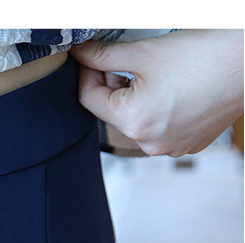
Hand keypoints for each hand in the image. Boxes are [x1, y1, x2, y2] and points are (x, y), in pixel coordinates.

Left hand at [70, 29, 243, 156]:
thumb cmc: (205, 56)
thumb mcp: (143, 52)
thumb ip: (103, 56)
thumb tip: (80, 54)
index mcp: (134, 122)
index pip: (88, 98)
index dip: (87, 73)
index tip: (92, 58)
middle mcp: (151, 143)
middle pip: (112, 111)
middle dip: (112, 85)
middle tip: (127, 61)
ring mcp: (171, 146)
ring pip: (135, 120)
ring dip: (134, 97)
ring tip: (156, 74)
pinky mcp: (188, 143)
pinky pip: (159, 127)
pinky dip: (157, 108)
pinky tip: (172, 88)